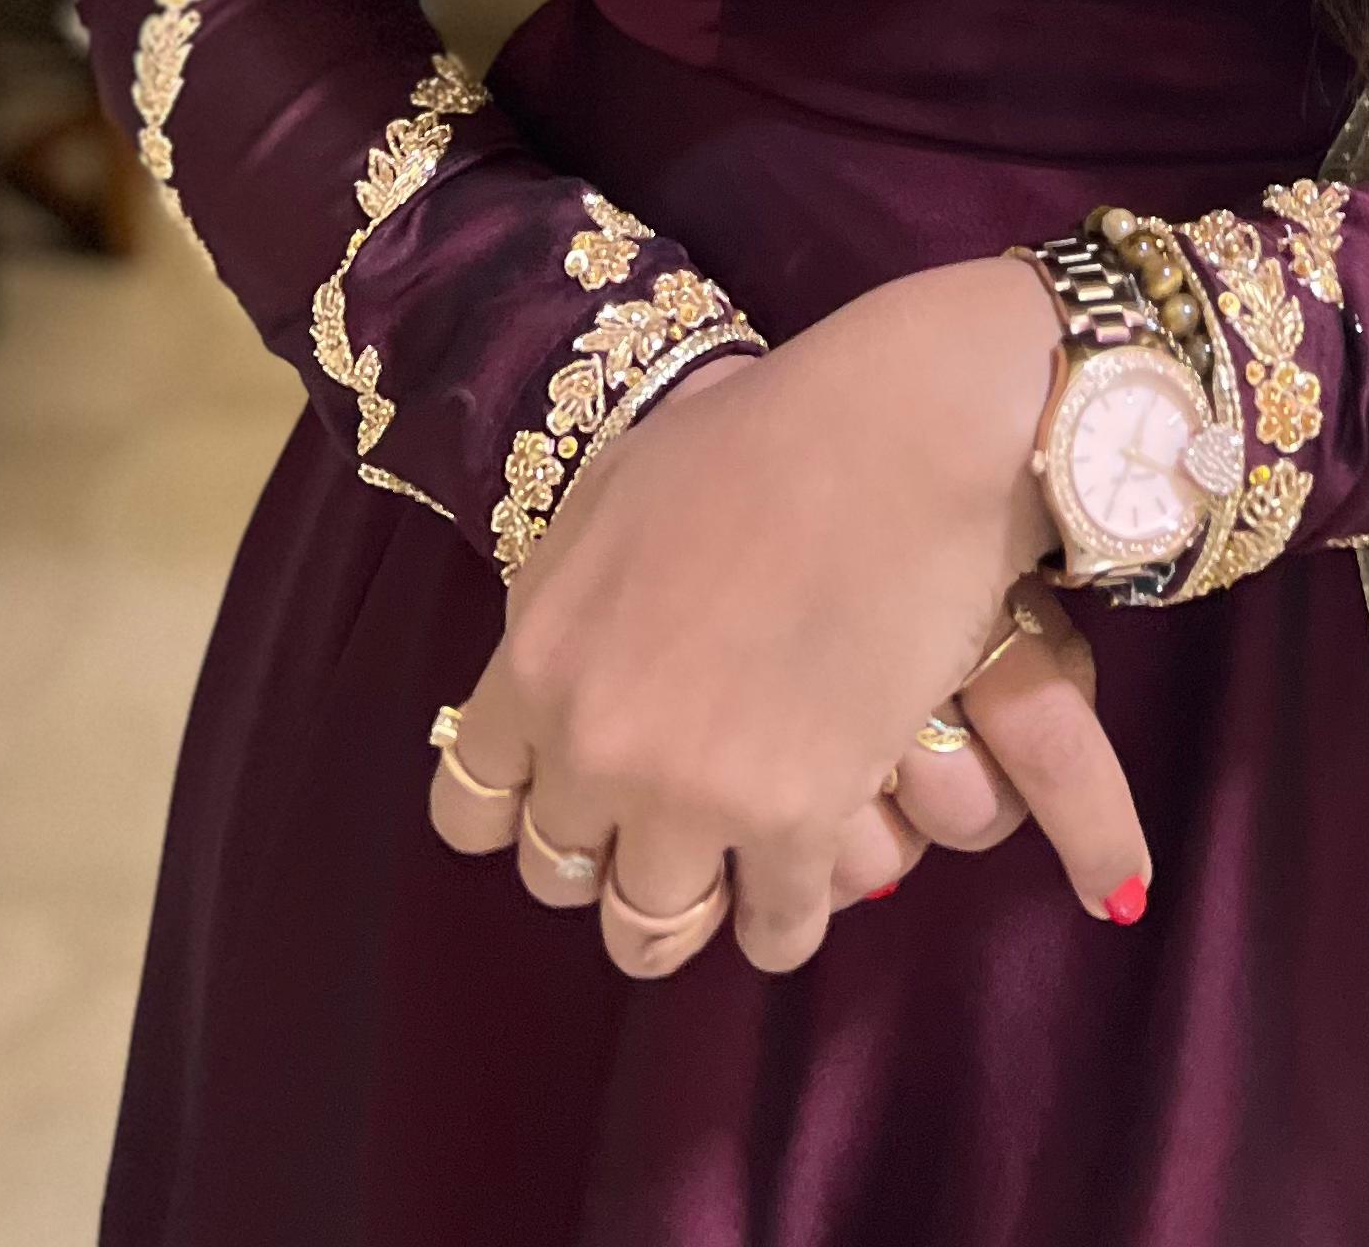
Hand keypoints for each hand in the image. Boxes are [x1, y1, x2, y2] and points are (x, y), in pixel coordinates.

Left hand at [430, 258, 1153, 973]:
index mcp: (535, 658)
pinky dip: (782, 920)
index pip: (469, 809)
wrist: (900, 437)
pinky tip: (799, 885)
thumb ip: (563, 604)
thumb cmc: (760, 437)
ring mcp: (690, 793)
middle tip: (662, 831)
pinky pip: (770, 932)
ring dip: (687, 911)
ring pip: (650, 929)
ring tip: (727, 881)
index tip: (566, 806)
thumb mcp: (610, 500)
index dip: (517, 817)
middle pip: (558, 876)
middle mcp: (593, 743)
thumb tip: (563, 665)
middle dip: (605, 859)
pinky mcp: (794, 822)